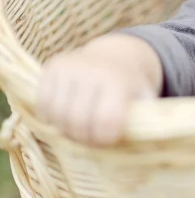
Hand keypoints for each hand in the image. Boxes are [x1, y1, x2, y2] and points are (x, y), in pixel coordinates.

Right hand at [38, 35, 161, 146]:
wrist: (116, 56)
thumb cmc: (131, 87)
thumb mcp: (144, 99)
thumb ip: (146, 118)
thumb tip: (149, 141)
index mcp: (117, 80)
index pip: (106, 119)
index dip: (105, 137)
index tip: (109, 141)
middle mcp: (91, 70)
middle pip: (77, 120)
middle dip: (83, 137)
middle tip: (91, 141)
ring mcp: (69, 67)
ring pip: (56, 114)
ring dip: (65, 129)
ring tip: (79, 130)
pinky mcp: (52, 67)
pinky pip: (42, 103)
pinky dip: (51, 117)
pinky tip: (66, 117)